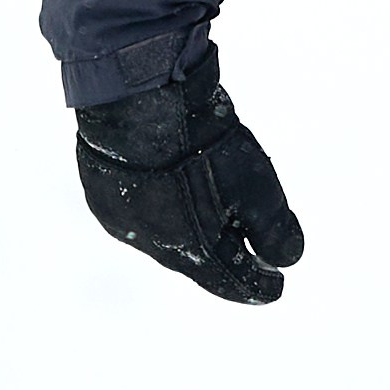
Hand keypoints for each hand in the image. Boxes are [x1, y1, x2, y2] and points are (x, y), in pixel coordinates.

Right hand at [73, 49, 303, 303]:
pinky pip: (138, 212)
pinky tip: (171, 193)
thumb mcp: (257, 188)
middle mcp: (153, 246)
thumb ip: (274, 231)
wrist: (139, 101)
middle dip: (224, 260)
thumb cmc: (201, 145)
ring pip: (164, 237)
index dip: (258, 286)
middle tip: (249, 257)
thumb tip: (287, 259)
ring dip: (189, 232)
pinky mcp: (102, 196)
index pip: (232, 283)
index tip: (276, 288)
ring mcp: (123, 222)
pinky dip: (160, 209)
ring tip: (211, 221)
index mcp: (193, 252)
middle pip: (196, 262)